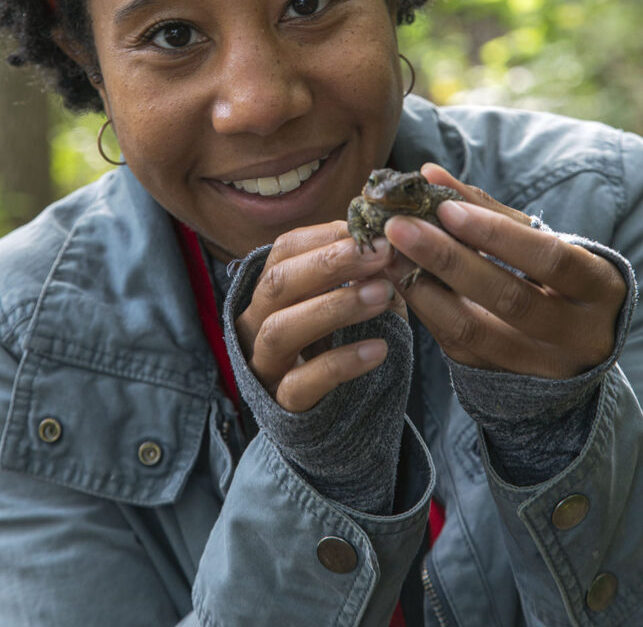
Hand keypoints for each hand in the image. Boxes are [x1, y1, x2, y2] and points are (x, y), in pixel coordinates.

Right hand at [235, 221, 406, 411]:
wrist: (335, 418)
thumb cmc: (341, 343)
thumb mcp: (351, 302)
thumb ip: (366, 275)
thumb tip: (392, 243)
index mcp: (271, 289)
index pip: (284, 250)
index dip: (327, 236)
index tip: (371, 231)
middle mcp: (256, 322)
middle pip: (278, 282)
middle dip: (330, 263)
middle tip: (382, 253)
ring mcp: (264, 364)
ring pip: (281, 329)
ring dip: (334, 306)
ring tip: (384, 295)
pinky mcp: (282, 404)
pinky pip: (303, 382)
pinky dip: (342, 362)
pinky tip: (378, 350)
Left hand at [384, 164, 626, 378]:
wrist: (577, 340)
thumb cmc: (557, 275)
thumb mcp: (540, 240)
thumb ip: (487, 208)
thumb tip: (430, 175)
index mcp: (597, 288)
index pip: (549, 259)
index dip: (497, 234)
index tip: (446, 208)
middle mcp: (577, 335)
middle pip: (508, 298)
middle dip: (448, 260)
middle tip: (400, 227)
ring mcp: (540, 365)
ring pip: (474, 331)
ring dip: (423, 287)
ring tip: (388, 252)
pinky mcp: (502, 379)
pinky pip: (455, 345)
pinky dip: (423, 309)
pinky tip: (397, 279)